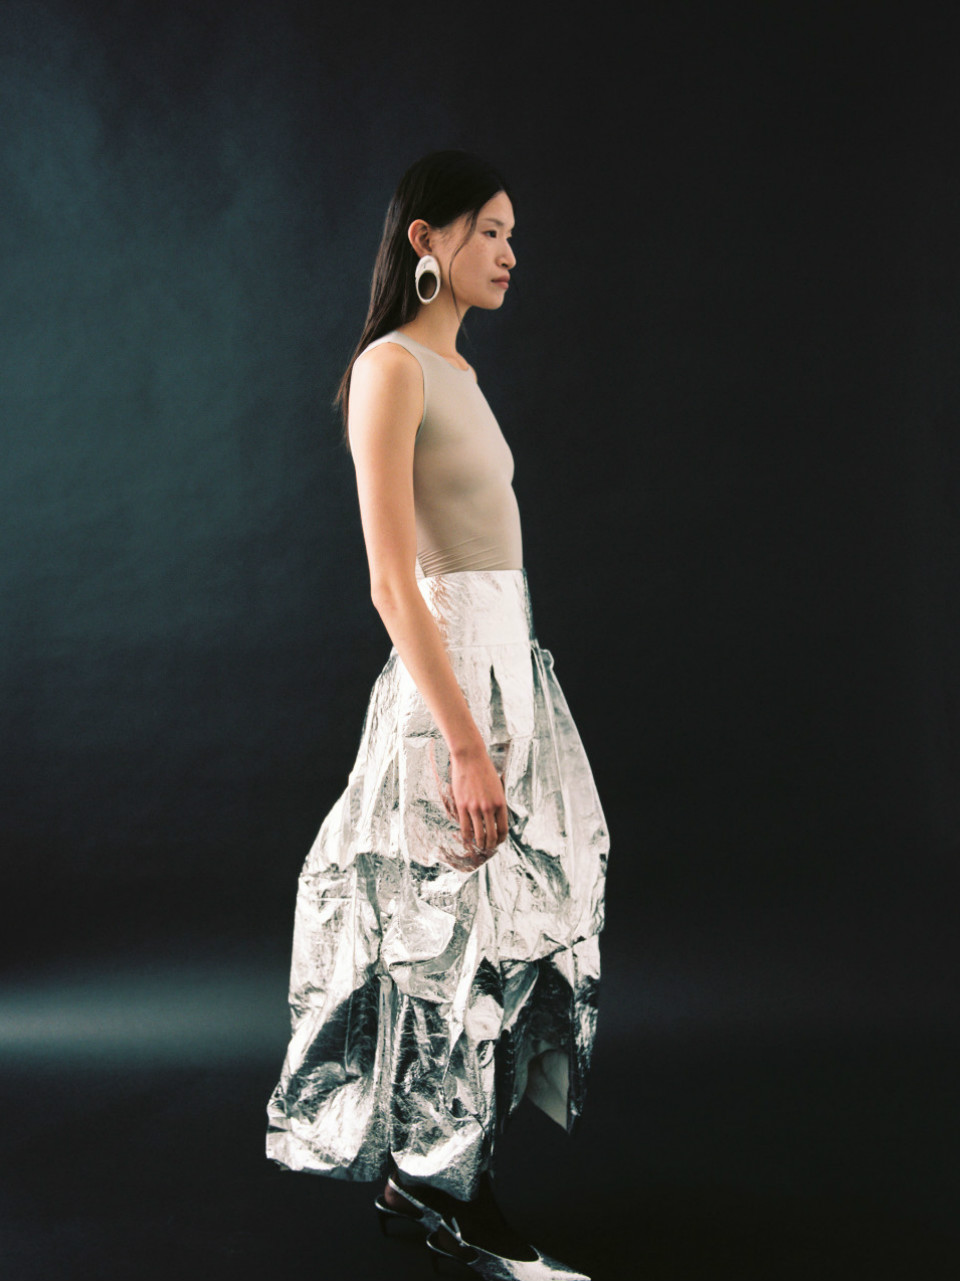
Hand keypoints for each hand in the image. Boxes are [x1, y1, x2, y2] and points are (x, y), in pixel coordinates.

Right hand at [443, 744, 507, 870]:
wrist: (470, 757)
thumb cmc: (484, 770)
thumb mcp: (497, 787)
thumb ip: (497, 803)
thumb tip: (495, 818)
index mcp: (500, 803)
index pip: (503, 829)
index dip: (501, 839)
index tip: (498, 842)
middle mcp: (489, 807)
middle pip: (491, 835)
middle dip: (490, 845)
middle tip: (488, 848)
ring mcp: (475, 807)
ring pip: (478, 834)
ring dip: (479, 844)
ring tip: (478, 846)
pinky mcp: (462, 806)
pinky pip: (465, 827)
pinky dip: (467, 837)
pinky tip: (467, 839)